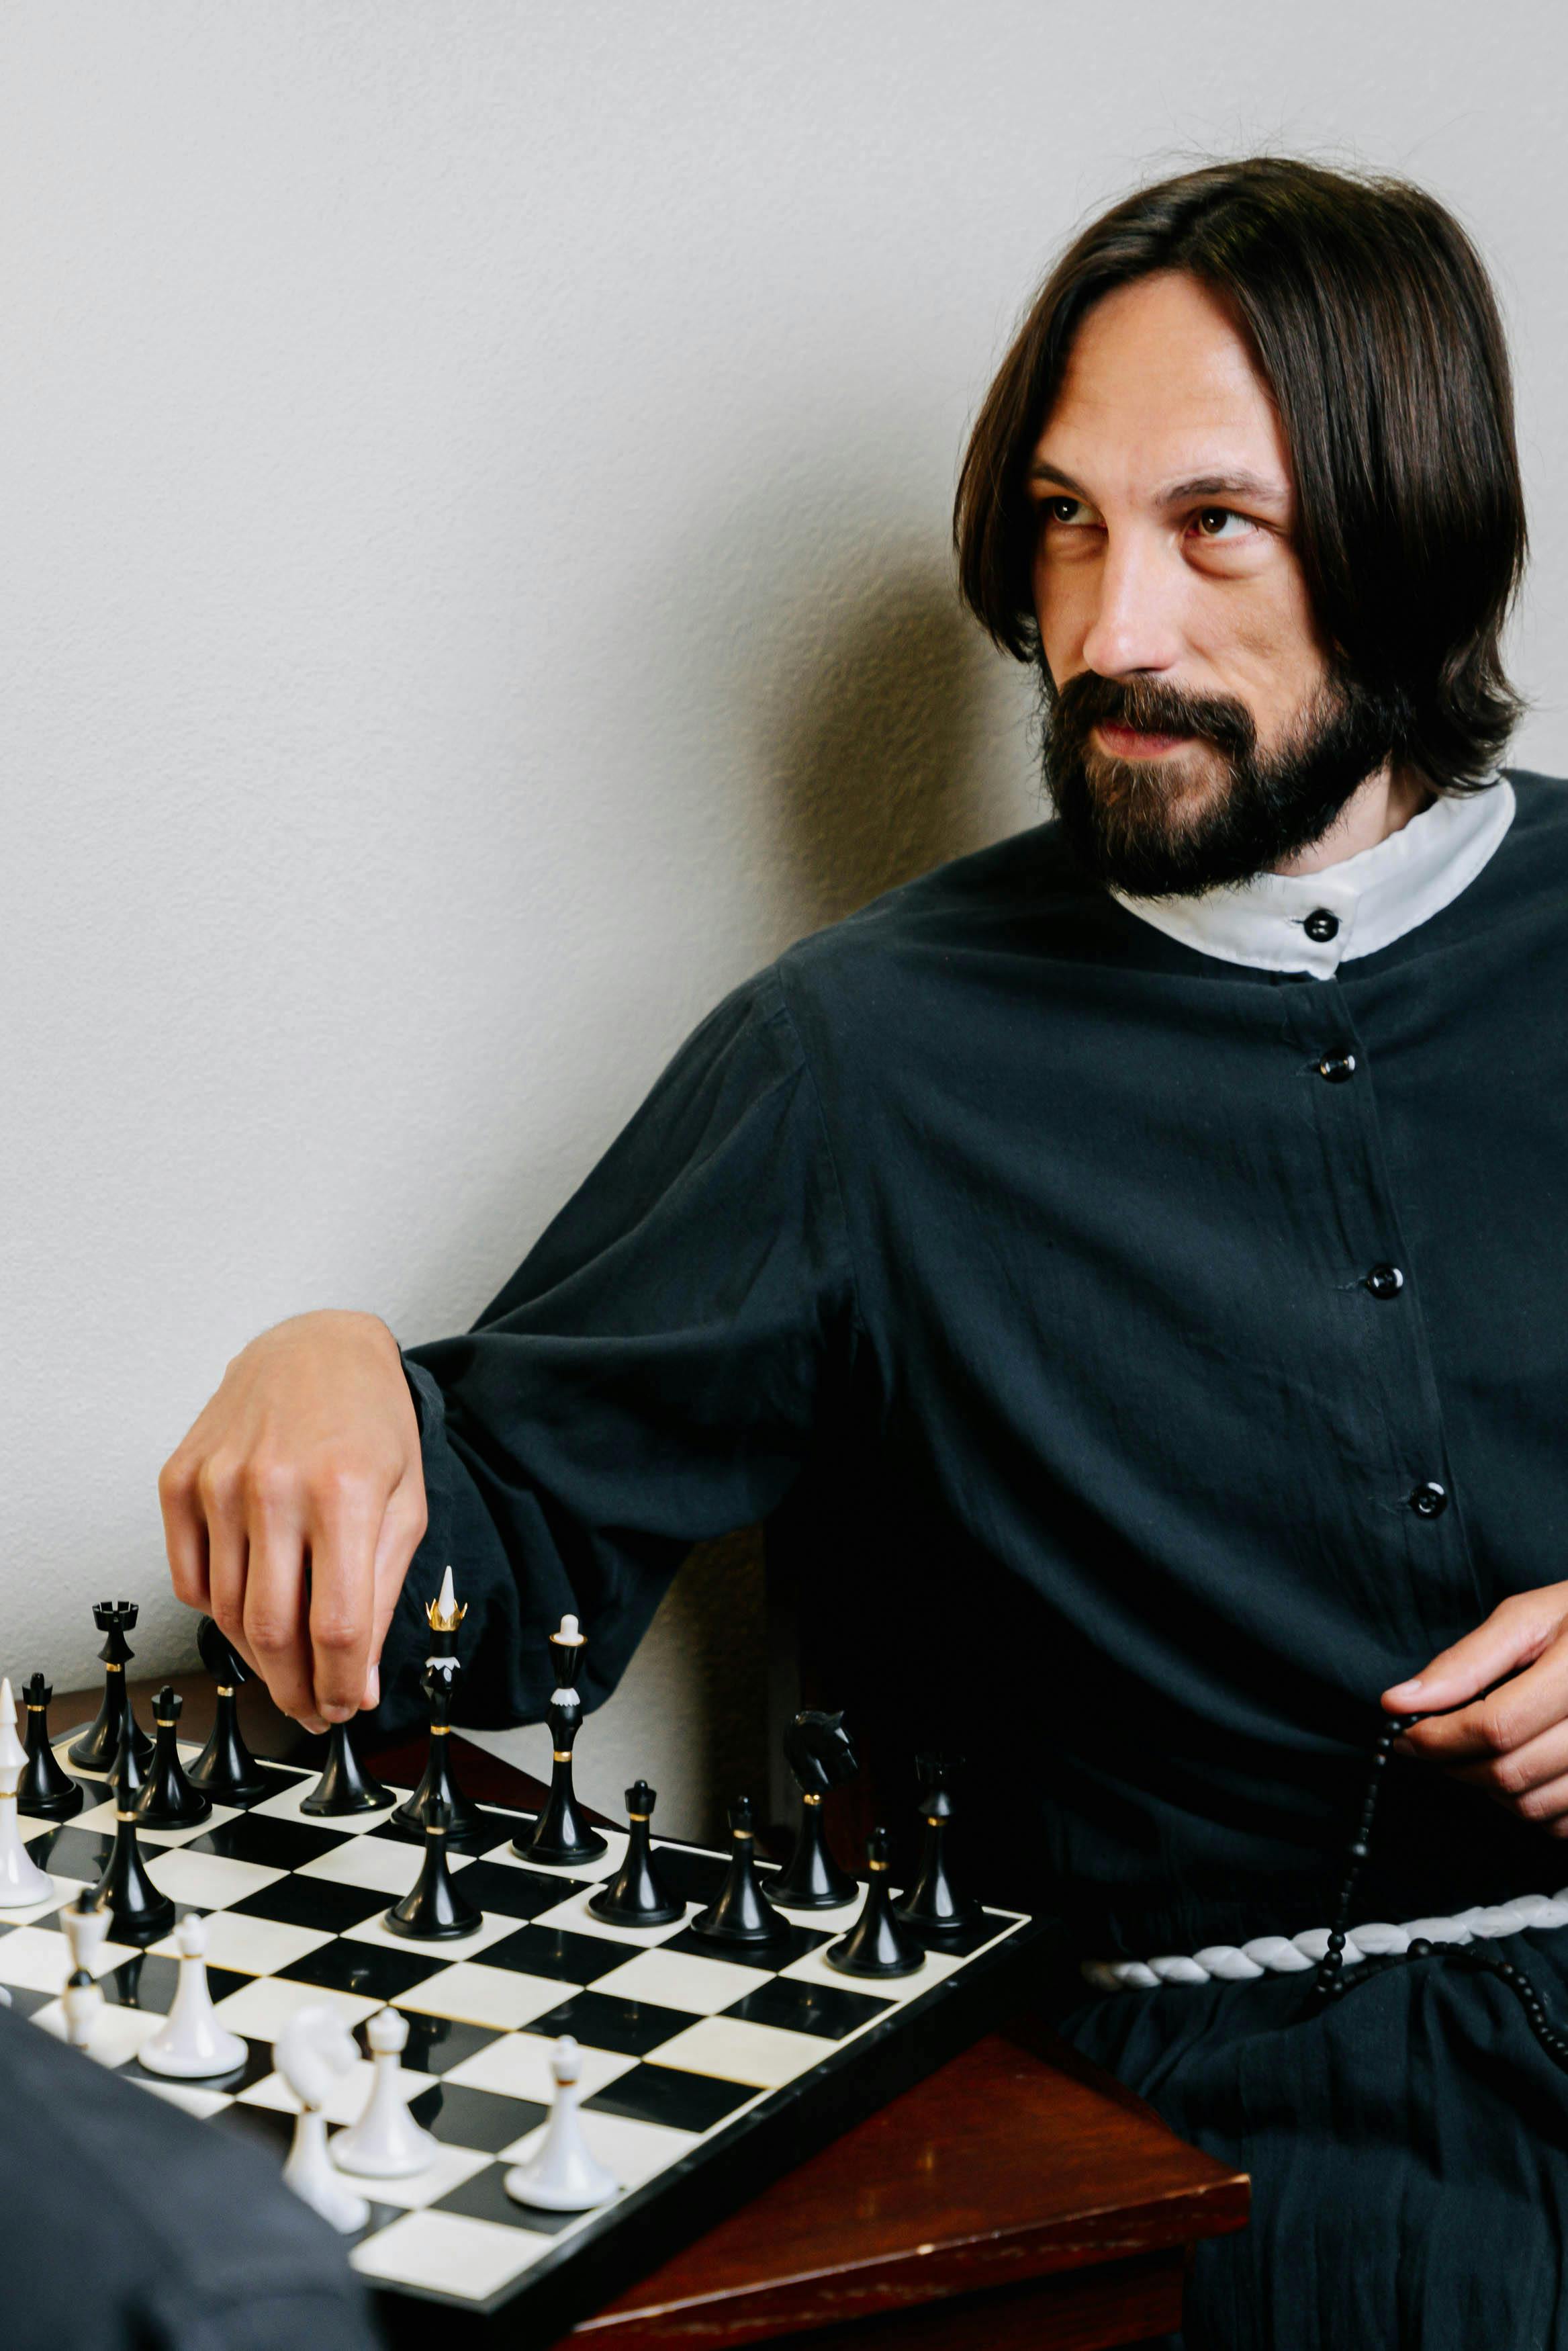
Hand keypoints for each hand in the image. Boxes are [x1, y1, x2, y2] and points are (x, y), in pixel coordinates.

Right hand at [158, 1311, 426, 1732]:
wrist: (315, 1347)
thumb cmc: (371, 1424)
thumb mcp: (405, 1502)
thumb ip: (382, 1594)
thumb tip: (358, 1681)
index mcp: (344, 1493)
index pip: (336, 1626)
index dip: (341, 1685)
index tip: (347, 1708)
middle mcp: (273, 1487)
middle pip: (272, 1632)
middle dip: (296, 1689)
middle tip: (313, 1709)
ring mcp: (218, 1482)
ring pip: (227, 1614)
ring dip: (259, 1660)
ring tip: (288, 1669)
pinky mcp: (179, 1478)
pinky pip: (190, 1579)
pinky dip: (219, 1611)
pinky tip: (250, 1611)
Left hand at [1383, 1583, 1567, 1833]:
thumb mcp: (1527, 1619)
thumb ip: (1465, 1663)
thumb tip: (1400, 1701)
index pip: (1497, 1726)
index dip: (1439, 1737)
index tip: (1405, 1734)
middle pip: (1512, 1772)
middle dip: (1455, 1764)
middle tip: (1433, 1744)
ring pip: (1535, 1807)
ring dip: (1490, 1789)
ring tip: (1479, 1752)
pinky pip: (1563, 1824)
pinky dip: (1530, 1806)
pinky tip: (1523, 1770)